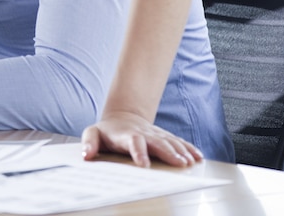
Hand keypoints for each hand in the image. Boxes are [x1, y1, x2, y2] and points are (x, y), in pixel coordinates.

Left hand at [81, 111, 203, 167]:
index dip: (139, 152)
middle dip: (169, 153)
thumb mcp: (92, 133)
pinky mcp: (164, 136)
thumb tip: (86, 155)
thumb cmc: (107, 131)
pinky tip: (198, 157)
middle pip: (158, 142)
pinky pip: (178, 142)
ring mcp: (156, 134)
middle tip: (180, 164)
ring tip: (190, 162)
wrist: (122, 117)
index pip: (134, 142)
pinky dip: (188, 148)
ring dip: (181, 151)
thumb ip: (89, 142)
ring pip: (171, 142)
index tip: (144, 165)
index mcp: (126, 135)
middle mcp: (144, 133)